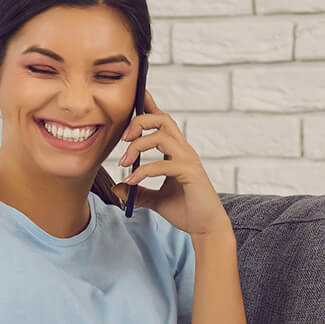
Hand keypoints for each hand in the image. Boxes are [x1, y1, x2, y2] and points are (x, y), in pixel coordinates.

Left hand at [117, 89, 230, 239]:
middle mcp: (184, 150)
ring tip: (124, 163)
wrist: (206, 228)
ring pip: (162, 136)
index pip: (163, 121)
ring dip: (138, 146)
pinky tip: (131, 182)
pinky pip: (163, 165)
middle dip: (139, 122)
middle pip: (162, 119)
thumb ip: (138, 191)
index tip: (136, 95)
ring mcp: (189, 160)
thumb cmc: (186, 210)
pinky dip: (143, 171)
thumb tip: (118, 188)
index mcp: (177, 151)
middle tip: (123, 139)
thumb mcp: (155, 199)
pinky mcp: (190, 174)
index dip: (150, 105)